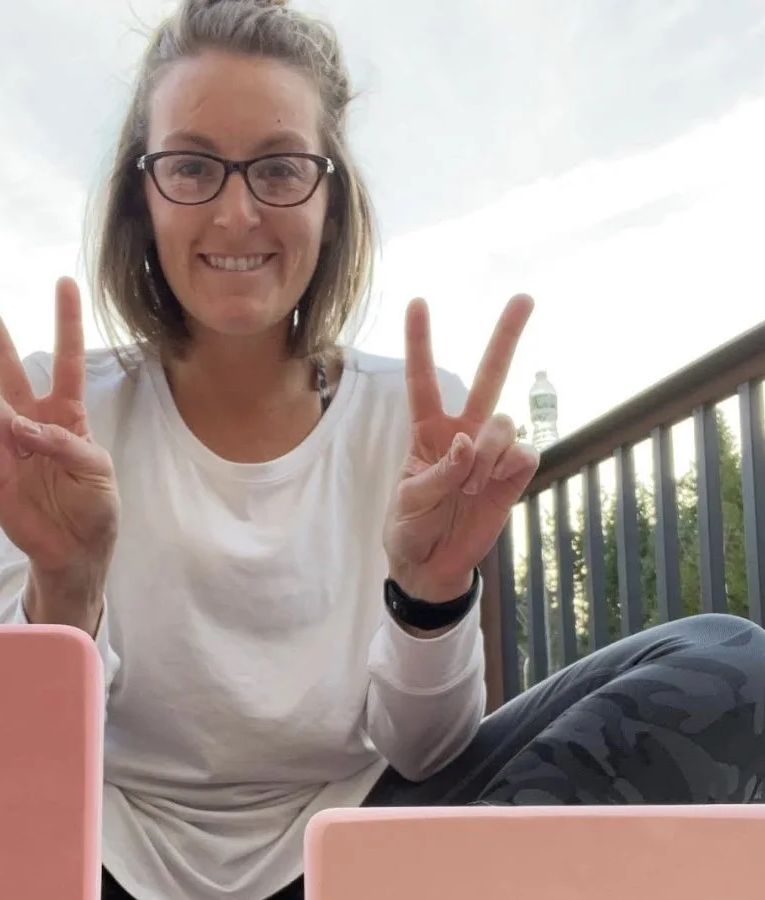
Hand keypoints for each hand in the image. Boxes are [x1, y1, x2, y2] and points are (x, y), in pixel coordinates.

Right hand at [0, 276, 118, 588]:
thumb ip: (68, 445)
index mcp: (66, 415)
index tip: (63, 282)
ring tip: (11, 433)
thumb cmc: (94, 509)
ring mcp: (4, 443)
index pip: (66, 360)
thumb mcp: (98, 473)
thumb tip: (23, 429)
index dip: (66, 322)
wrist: (74, 553)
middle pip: (6, 362)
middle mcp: (31, 420)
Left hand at [383, 294, 538, 605]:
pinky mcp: (514, 476)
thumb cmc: (412, 528)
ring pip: (505, 422)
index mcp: (428, 433)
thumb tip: (468, 445)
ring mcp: (492, 454)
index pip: (423, 381)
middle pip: (488, 377)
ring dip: (488, 452)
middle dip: (505, 338)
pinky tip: (494, 485)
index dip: (420, 343)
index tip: (418, 301)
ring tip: (471, 486)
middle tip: (524, 297)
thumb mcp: (409, 503)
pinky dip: (508, 466)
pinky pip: (524, 453)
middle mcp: (464, 434)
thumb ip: (437, 473)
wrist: (433, 567)